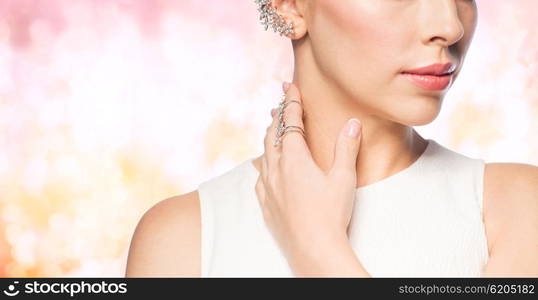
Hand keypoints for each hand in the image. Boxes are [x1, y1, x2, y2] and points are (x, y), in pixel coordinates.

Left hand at [255, 82, 362, 272]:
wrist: (313, 248)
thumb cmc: (330, 214)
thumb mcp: (343, 177)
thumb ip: (346, 147)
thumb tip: (352, 123)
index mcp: (294, 159)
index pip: (290, 121)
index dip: (291, 102)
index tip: (289, 87)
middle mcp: (276, 169)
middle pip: (273, 134)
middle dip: (277, 116)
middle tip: (280, 104)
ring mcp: (268, 187)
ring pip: (264, 154)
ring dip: (269, 138)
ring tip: (273, 130)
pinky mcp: (266, 203)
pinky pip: (260, 177)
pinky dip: (264, 164)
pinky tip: (266, 168)